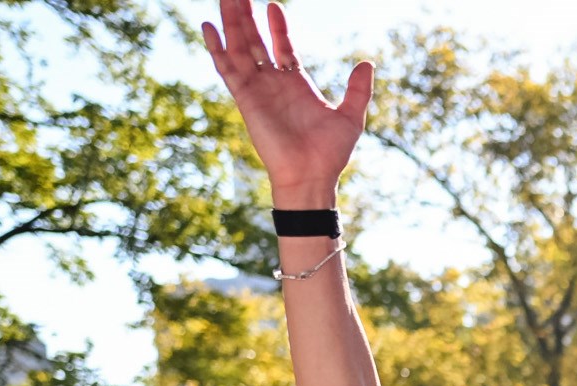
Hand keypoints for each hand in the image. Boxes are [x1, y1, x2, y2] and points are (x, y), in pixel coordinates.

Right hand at [204, 1, 372, 200]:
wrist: (311, 176)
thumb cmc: (331, 153)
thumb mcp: (351, 117)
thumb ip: (358, 90)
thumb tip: (367, 63)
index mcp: (297, 85)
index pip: (283, 48)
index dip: (278, 27)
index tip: (273, 5)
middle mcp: (274, 84)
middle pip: (257, 42)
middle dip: (248, 17)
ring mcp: (258, 89)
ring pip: (240, 48)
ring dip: (232, 23)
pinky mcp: (245, 99)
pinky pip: (227, 69)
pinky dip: (217, 48)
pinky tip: (209, 26)